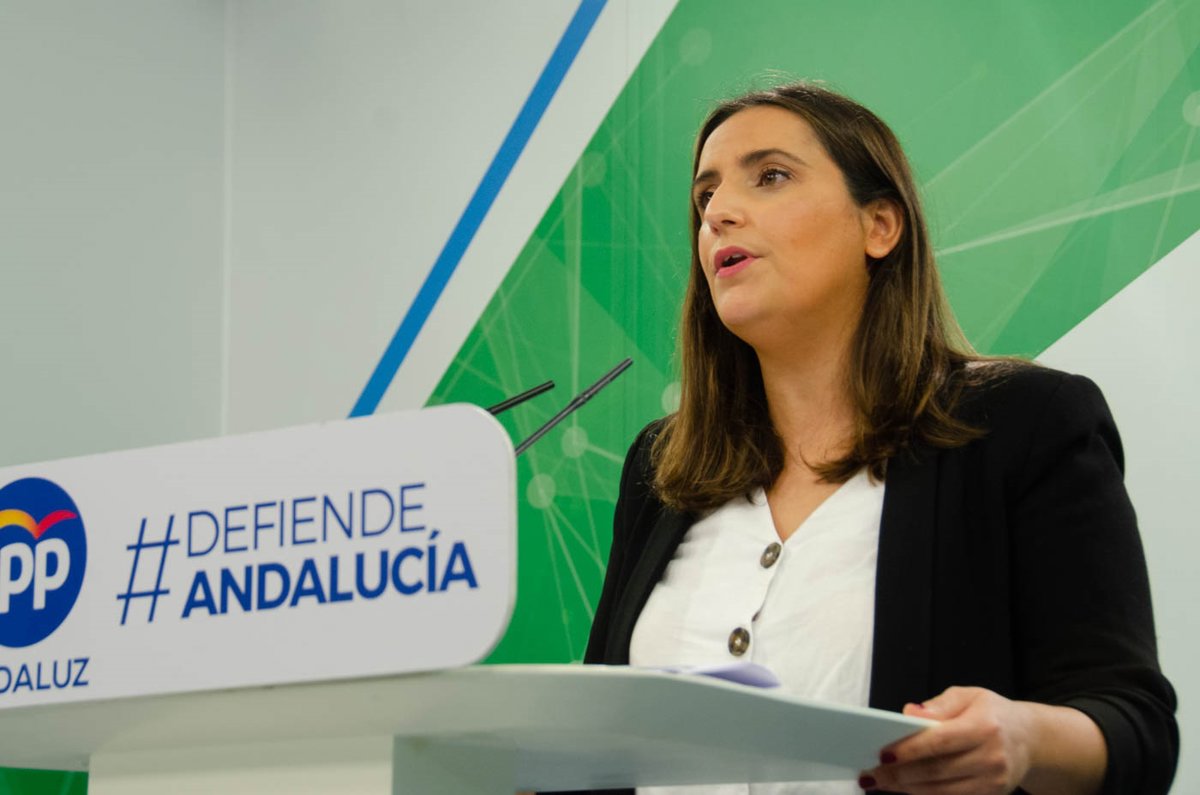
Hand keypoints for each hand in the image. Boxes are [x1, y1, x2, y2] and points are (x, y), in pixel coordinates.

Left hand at [859, 686, 1033, 794]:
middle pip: (938, 771)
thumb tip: (909, 713)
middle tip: (873, 774)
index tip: (884, 753)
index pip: (940, 741)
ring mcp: (993, 781)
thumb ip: (938, 705)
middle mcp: (991, 757)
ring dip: (908, 789)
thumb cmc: (992, 713)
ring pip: (943, 791)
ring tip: (883, 782)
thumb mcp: (968, 696)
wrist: (1031, 739)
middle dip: (900, 774)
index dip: (910, 749)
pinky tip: (906, 788)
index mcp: (984, 726)